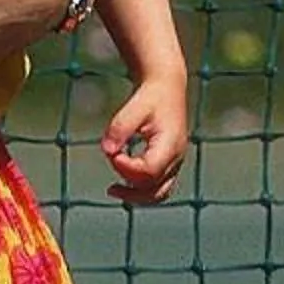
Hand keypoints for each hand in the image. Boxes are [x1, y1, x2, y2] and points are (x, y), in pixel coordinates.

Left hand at [99, 73, 187, 204]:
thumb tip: (107, 150)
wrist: (167, 88)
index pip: (148, 170)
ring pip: (160, 193)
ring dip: (136, 196)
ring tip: (113, 190)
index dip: (126, 168)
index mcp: (170, 144)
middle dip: (131, 187)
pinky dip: (142, 190)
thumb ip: (120, 128)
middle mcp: (176, 157)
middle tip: (111, 184)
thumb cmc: (151, 96)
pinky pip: (159, 186)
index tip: (112, 153)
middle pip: (155, 188)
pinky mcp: (170, 163)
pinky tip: (123, 182)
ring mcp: (175, 163)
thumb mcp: (134, 107)